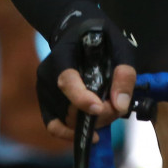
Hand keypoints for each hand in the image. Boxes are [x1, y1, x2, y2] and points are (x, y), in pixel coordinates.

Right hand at [35, 6, 138, 139]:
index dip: (82, 98)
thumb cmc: (100, 38)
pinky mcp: (45, 103)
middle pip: (69, 107)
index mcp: (62, 56)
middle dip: (98, 114)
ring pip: (66, 120)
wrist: (77, 32)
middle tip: (118, 107)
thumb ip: (124, 72)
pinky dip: (72, 134)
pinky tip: (94, 135)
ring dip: (92, 123)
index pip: (67, 81)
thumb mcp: (119, 47)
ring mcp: (43, 91)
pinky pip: (53, 126)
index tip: (100, 107)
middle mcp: (47, 75)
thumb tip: (120, 105)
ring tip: (110, 111)